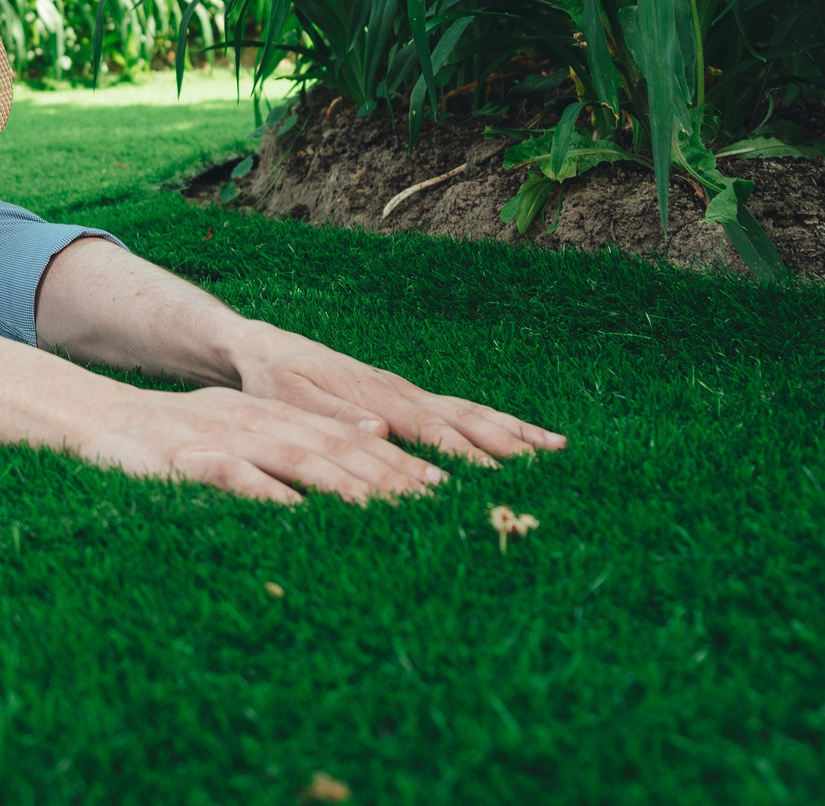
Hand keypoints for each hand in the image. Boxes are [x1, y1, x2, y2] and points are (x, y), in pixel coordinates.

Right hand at [79, 386, 452, 504]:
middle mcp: (256, 423)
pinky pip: (229, 476)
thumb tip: (350, 457)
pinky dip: (263, 492)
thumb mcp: (238, 434)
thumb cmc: (172, 440)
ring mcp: (222, 439)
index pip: (344, 439)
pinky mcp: (184, 461)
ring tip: (381, 507)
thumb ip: (290, 444)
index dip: (393, 461)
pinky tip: (293, 511)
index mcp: (271, 419)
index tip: (438, 489)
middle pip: (331, 447)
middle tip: (431, 502)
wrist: (95, 420)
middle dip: (384, 473)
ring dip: (339, 482)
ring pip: (291, 457)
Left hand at [234, 331, 564, 467]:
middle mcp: (400, 391)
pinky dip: (498, 423)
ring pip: (471, 412)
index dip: (459, 453)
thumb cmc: (274, 380)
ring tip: (559, 450)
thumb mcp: (290, 400)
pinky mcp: (409, 398)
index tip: (491, 476)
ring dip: (514, 431)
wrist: (265, 349)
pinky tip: (526, 438)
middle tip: (549, 467)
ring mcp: (408, 393)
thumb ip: (333, 417)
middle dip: (506, 443)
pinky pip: (461, 411)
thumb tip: (381, 432)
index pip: (427, 427)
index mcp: (374, 396)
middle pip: (463, 418)